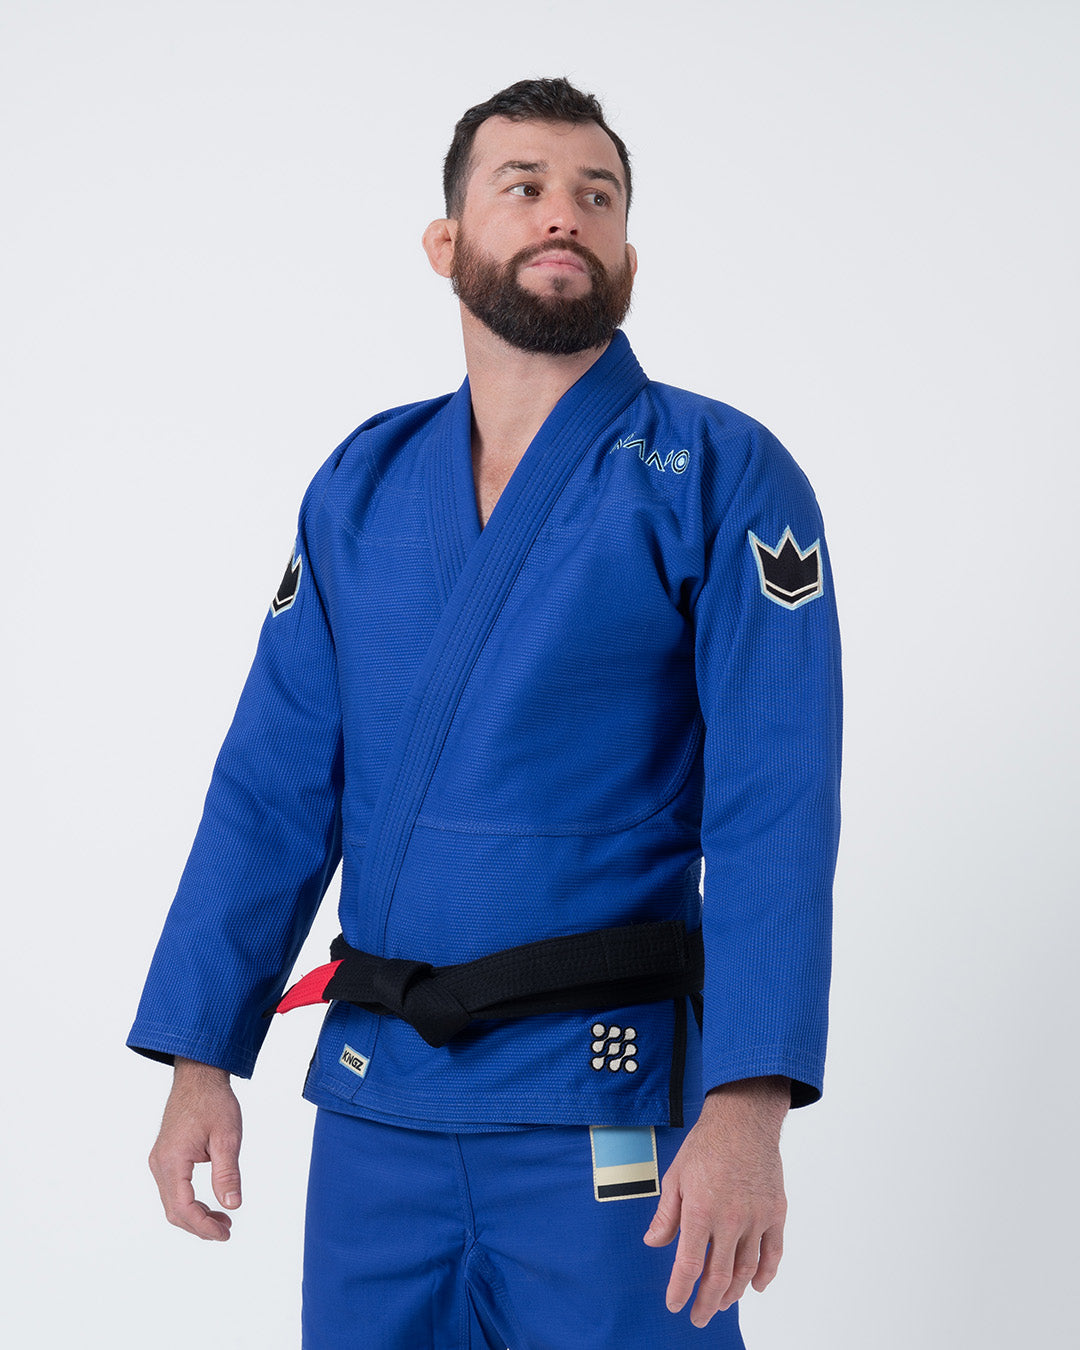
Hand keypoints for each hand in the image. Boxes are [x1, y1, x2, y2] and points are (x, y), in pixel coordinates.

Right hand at [148, 1057, 243, 1240]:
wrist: (198, 1076)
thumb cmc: (213, 1101)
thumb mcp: (228, 1137)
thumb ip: (227, 1173)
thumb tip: (233, 1204)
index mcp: (173, 1159)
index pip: (183, 1207)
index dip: (203, 1226)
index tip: (225, 1233)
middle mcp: (160, 1163)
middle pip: (174, 1210)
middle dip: (199, 1226)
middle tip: (226, 1231)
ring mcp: (159, 1160)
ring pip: (171, 1202)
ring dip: (194, 1216)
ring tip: (222, 1220)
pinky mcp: (164, 1156)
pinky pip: (172, 1189)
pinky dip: (189, 1202)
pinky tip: (209, 1204)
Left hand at [644, 1077, 788, 1326]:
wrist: (743, 1120)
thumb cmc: (706, 1144)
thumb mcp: (675, 1176)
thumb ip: (666, 1214)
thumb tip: (653, 1242)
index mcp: (700, 1210)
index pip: (689, 1264)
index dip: (680, 1290)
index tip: (675, 1305)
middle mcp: (729, 1219)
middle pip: (719, 1276)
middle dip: (706, 1302)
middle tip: (698, 1316)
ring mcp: (756, 1217)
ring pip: (746, 1269)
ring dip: (734, 1292)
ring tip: (722, 1302)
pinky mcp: (776, 1212)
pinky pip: (773, 1252)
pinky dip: (766, 1274)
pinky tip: (756, 1285)